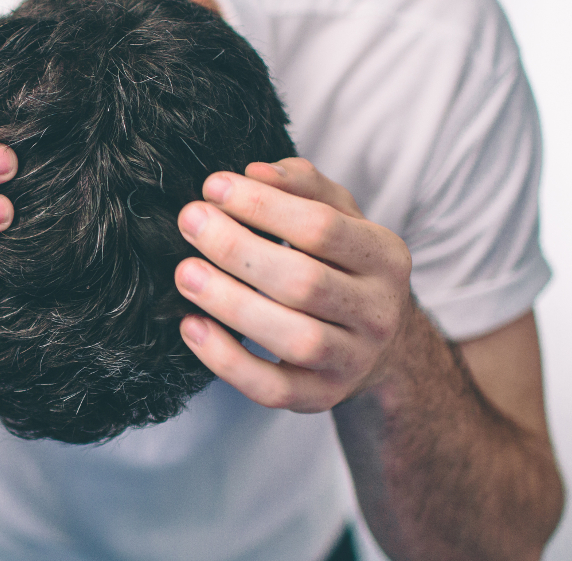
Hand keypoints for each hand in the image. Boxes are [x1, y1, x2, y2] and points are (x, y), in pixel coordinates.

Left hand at [174, 158, 414, 411]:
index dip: (263, 206)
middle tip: (191, 221)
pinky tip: (192, 325)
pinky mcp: (322, 397)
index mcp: (385, 256)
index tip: (214, 187)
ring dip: (231, 303)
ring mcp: (353, 361)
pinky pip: (273, 388)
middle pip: (305, 283)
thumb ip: (303, 187)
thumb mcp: (340, 217)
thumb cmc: (343, 266)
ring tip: (186, 272)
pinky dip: (227, 360)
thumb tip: (254, 172)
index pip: (322, 228)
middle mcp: (378, 312)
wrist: (378, 345)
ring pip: (294, 339)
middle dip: (238, 249)